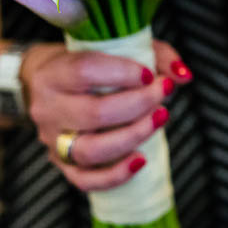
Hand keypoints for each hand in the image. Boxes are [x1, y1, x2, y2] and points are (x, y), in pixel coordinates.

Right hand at [17, 40, 189, 192]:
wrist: (45, 84)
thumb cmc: (91, 62)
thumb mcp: (119, 47)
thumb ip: (154, 55)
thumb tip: (182, 76)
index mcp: (53, 73)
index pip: (84, 71)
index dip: (123, 72)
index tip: (150, 74)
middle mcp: (47, 108)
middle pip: (93, 113)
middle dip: (139, 104)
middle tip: (164, 91)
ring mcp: (52, 140)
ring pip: (90, 150)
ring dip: (133, 136)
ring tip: (161, 117)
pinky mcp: (61, 164)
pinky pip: (85, 180)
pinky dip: (115, 174)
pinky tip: (141, 160)